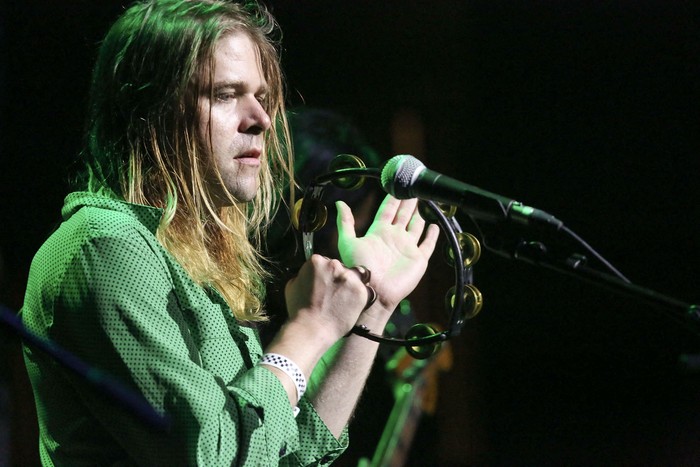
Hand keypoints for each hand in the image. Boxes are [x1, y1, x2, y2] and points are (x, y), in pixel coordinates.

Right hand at [284, 254, 368, 342]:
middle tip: (334, 293)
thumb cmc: (298, 309)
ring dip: (351, 285)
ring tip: (344, 299)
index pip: (325, 262)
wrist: (311, 328)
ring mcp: (349, 277)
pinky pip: (365, 290)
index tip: (325, 285)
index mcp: (316, 261)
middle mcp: (334, 265)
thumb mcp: (292, 285)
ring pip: (355, 276)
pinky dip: (359, 297)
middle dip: (338, 278)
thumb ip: (303, 275)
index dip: (325, 274)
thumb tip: (309, 275)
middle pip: (340, 267)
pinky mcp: (361, 290)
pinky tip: (351, 305)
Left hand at [336, 195, 438, 315]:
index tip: (397, 187)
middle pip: (403, 215)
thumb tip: (339, 203)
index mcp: (379, 232)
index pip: (388, 210)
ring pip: (416, 227)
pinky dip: (432, 235)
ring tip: (424, 203)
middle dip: (408, 203)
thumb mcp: (348, 241)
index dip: (392, 199)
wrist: (373, 289)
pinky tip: (434, 226)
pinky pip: (428, 244)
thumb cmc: (359, 267)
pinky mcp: (418, 259)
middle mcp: (394, 237)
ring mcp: (407, 248)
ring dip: (419, 216)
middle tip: (413, 190)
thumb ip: (345, 222)